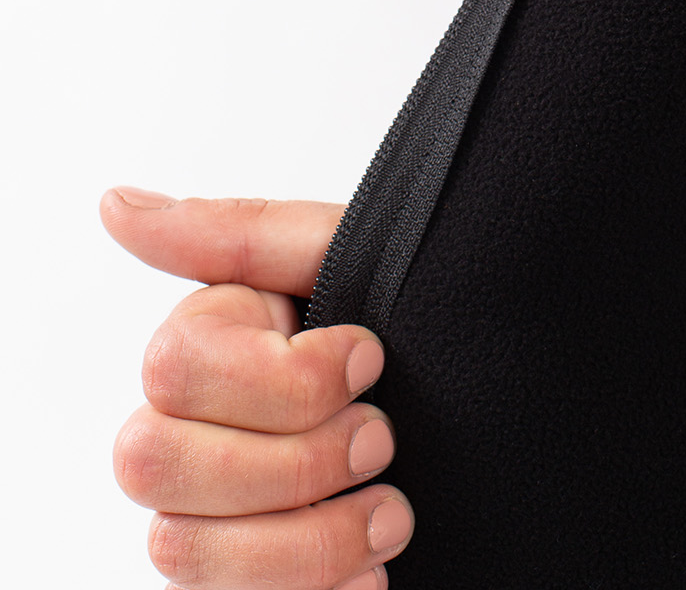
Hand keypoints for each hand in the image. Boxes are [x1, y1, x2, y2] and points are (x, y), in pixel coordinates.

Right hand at [100, 187, 414, 588]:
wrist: (499, 402)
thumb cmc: (413, 317)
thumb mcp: (345, 255)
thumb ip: (237, 233)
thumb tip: (116, 204)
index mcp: (205, 343)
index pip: (173, 368)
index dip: (284, 377)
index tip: (370, 358)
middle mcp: (184, 430)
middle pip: (157, 462)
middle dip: (291, 460)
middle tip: (381, 438)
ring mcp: (205, 519)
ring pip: (186, 551)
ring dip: (310, 539)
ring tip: (392, 513)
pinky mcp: (243, 584)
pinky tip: (371, 576)